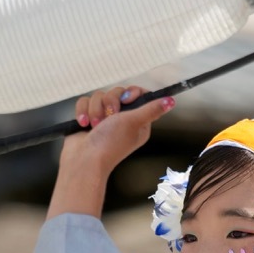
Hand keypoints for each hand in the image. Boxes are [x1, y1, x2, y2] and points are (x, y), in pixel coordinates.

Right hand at [49, 87, 175, 219]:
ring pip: (99, 96)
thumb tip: (171, 101)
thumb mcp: (134, 123)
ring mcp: (104, 119)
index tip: (126, 99)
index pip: (138, 95)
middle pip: (117, 92)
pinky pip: (85, 102)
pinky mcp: (89, 119)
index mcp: (138, 121)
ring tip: (95, 126)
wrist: (84, 160)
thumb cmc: (110, 144)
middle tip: (109, 117)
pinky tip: (84, 125)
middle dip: (109, 103)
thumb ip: (151, 109)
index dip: (132, 93)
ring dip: (95, 110)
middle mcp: (122, 119)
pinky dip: (83, 113)